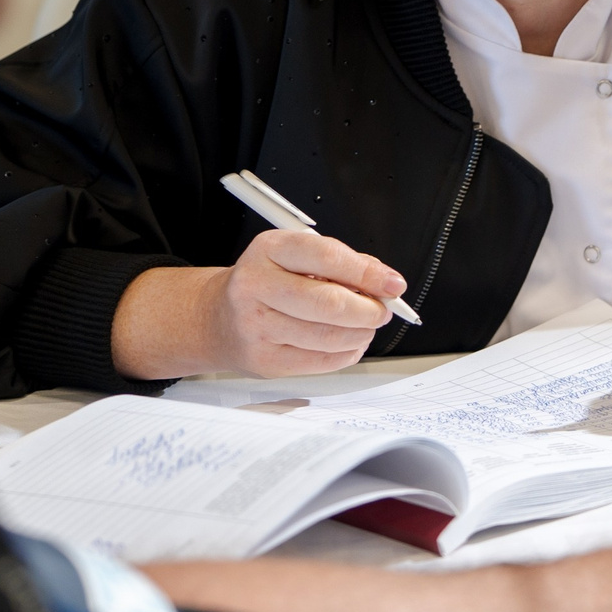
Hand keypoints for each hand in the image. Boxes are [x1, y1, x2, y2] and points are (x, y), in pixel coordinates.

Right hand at [111, 228, 405, 380]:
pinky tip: (348, 343)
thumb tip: (385, 282)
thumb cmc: (267, 283)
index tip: (393, 284)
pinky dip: (346, 353)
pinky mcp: (264, 360)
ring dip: (361, 334)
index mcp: (269, 249)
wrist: (218, 318)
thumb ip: (342, 263)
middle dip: (368, 310)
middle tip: (381, 310)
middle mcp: (256, 286)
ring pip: (328, 336)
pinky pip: (321, 362)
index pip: (327, 257)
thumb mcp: (296, 256)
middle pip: (329, 304)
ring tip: (365, 326)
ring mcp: (256, 326)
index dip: (367, 273)